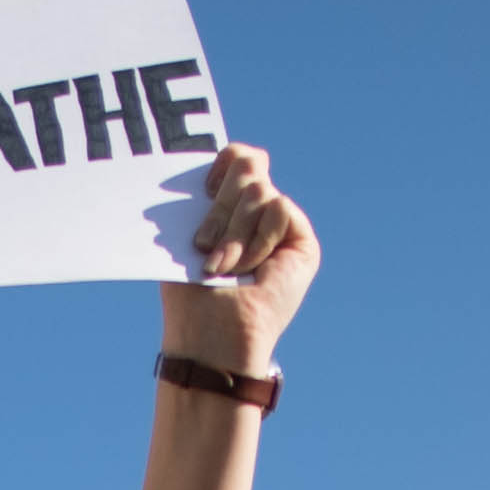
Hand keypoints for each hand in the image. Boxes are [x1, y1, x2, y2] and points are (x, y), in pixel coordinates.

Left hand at [158, 142, 317, 375]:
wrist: (212, 334)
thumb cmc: (190, 294)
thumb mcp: (188, 235)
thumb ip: (207, 196)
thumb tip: (218, 157)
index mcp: (229, 205)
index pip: (235, 156)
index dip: (221, 164)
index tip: (204, 192)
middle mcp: (257, 211)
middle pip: (248, 164)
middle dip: (220, 206)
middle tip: (204, 244)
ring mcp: (280, 225)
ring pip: (259, 189)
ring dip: (234, 233)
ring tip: (222, 268)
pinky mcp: (301, 240)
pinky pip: (279, 207)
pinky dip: (258, 239)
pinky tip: (252, 267)